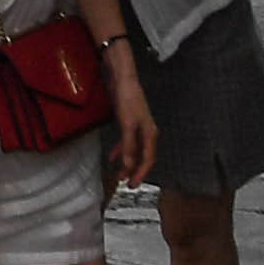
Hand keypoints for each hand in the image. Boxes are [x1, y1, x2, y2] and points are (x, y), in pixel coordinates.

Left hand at [107, 52, 160, 192]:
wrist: (123, 79)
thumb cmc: (128, 99)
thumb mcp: (127, 125)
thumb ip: (128, 146)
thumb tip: (128, 165)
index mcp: (150, 134)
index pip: (148, 159)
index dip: (141, 173)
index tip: (133, 185)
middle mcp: (147, 133)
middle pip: (143, 157)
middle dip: (135, 171)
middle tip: (128, 184)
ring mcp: (138, 127)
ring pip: (135, 150)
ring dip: (127, 162)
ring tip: (120, 174)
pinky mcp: (129, 123)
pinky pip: (127, 141)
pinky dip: (121, 150)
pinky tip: (113, 157)